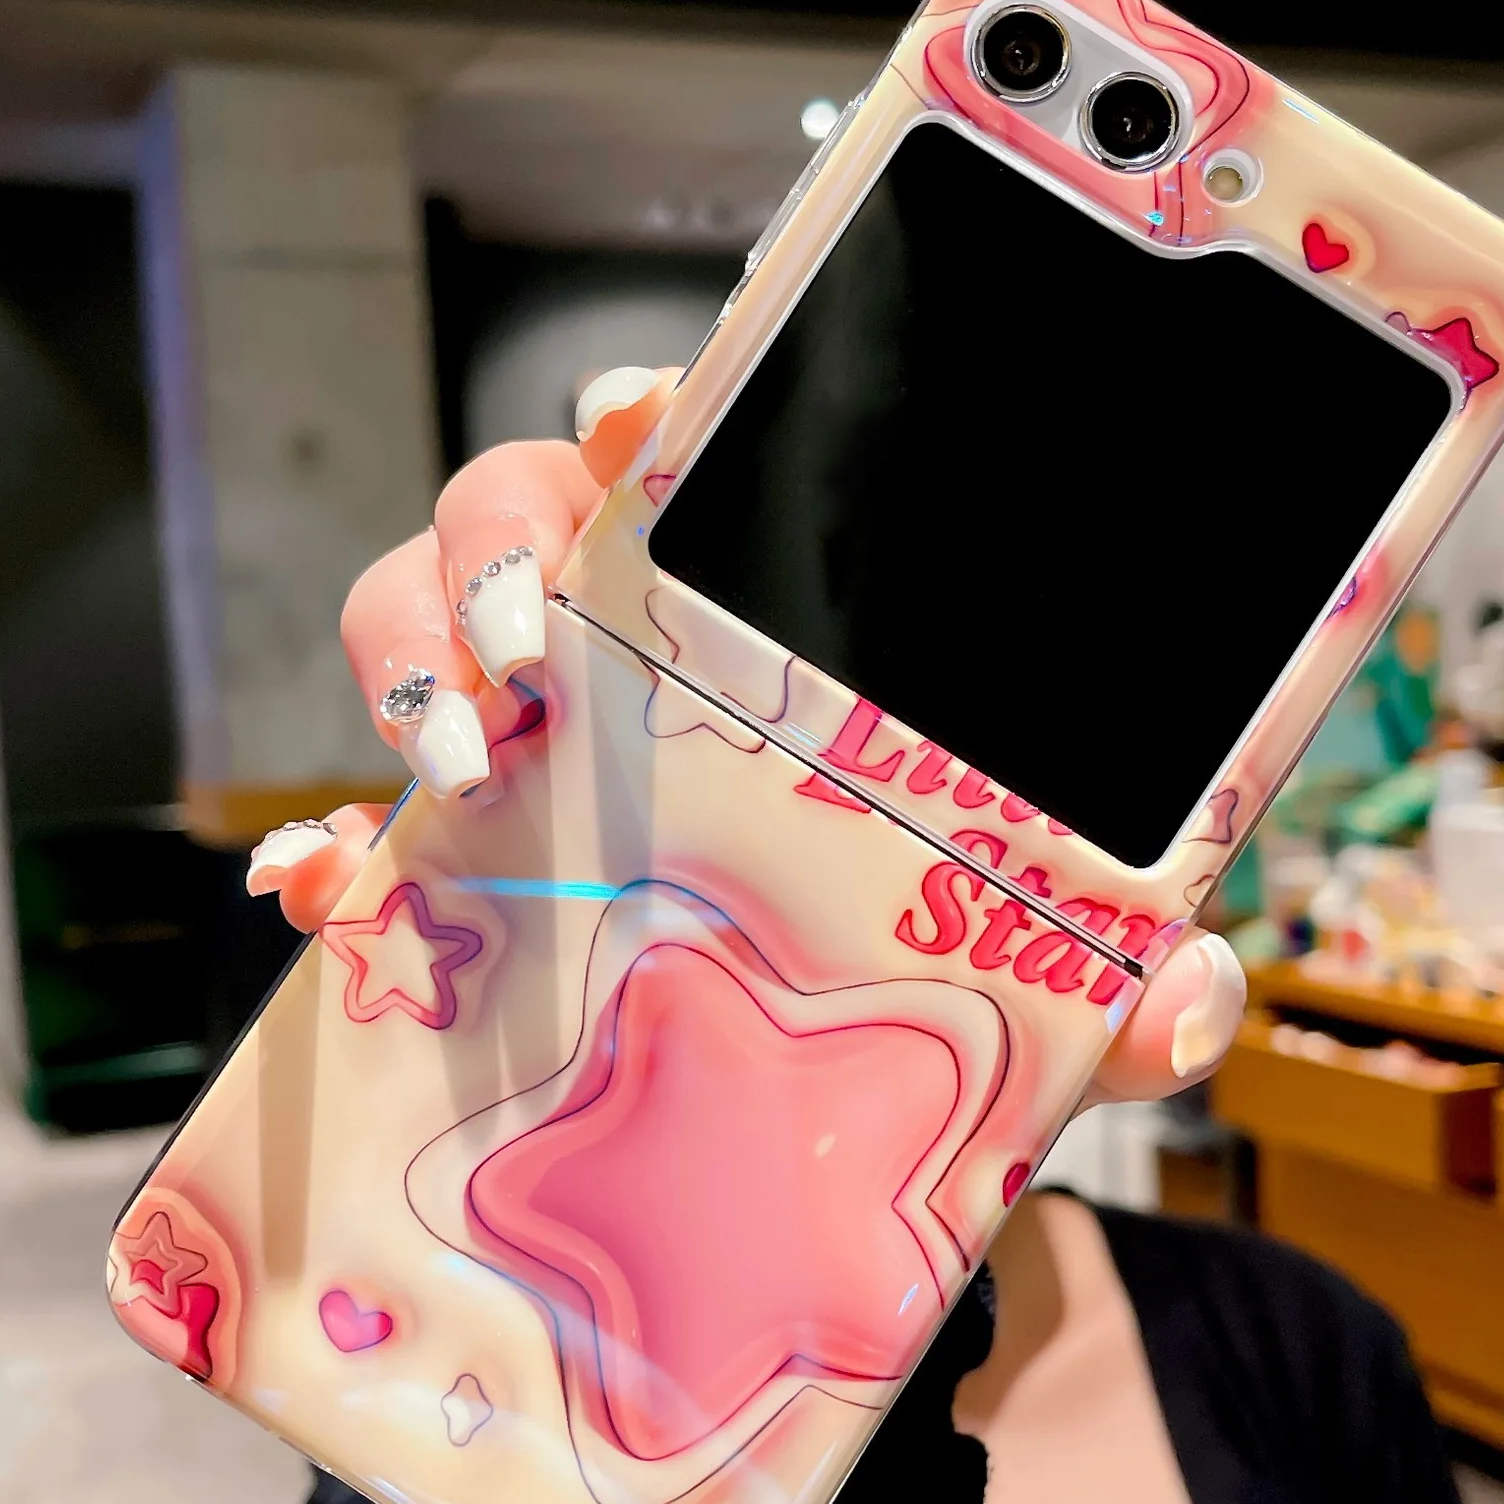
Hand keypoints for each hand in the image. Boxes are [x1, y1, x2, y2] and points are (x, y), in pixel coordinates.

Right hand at [246, 366, 1244, 1099]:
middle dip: (502, 537)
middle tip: (539, 637)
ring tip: (462, 754)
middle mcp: (628, 625)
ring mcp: (530, 722)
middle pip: (522, 497)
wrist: (822, 1090)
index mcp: (764, 599)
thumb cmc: (930, 959)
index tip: (653, 424)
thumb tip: (1178, 1000)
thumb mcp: (1042, 967)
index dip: (658, 413)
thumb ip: (1121, 980)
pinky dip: (326, 847)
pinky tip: (325, 899)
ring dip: (407, 652)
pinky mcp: (458, 840)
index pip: (699, 451)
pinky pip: (355, 807)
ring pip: (417, 605)